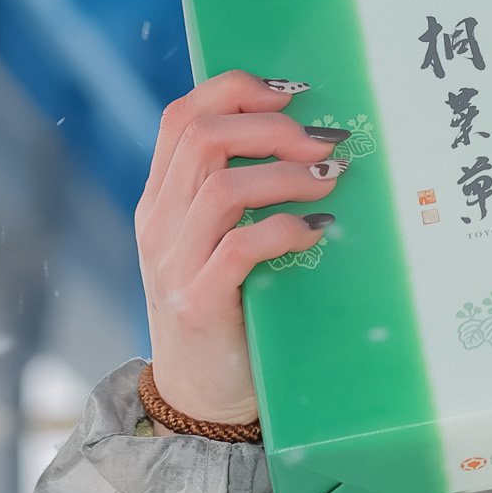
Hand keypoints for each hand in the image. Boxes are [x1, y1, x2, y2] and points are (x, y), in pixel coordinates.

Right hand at [137, 70, 351, 422]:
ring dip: (288, 176)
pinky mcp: (198, 304)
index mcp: (161, 201)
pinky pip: (240, 248)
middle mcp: (159, 224)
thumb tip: (308, 143)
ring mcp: (173, 264)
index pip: (183, 118)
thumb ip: (239, 198)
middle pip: (203, 139)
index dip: (237, 92)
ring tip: (333, 182)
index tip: (294, 92)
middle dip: (273, 128)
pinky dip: (285, 229)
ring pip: (222, 188)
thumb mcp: (218, 247)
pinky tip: (318, 232)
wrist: (199, 400)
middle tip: (327, 141)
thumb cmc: (229, 313)